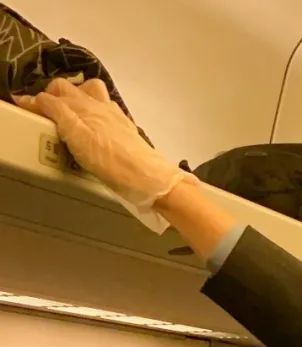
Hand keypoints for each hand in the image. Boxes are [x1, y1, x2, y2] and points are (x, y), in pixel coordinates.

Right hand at [15, 78, 183, 213]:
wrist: (148, 178)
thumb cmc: (111, 160)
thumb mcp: (76, 135)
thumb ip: (57, 113)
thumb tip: (39, 98)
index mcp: (86, 104)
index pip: (55, 92)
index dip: (38, 100)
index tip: (28, 110)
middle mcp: (101, 105)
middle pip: (73, 88)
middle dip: (56, 94)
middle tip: (46, 111)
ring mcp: (116, 117)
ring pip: (93, 95)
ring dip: (78, 98)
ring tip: (68, 114)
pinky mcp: (125, 130)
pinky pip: (106, 111)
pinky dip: (94, 112)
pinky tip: (92, 127)